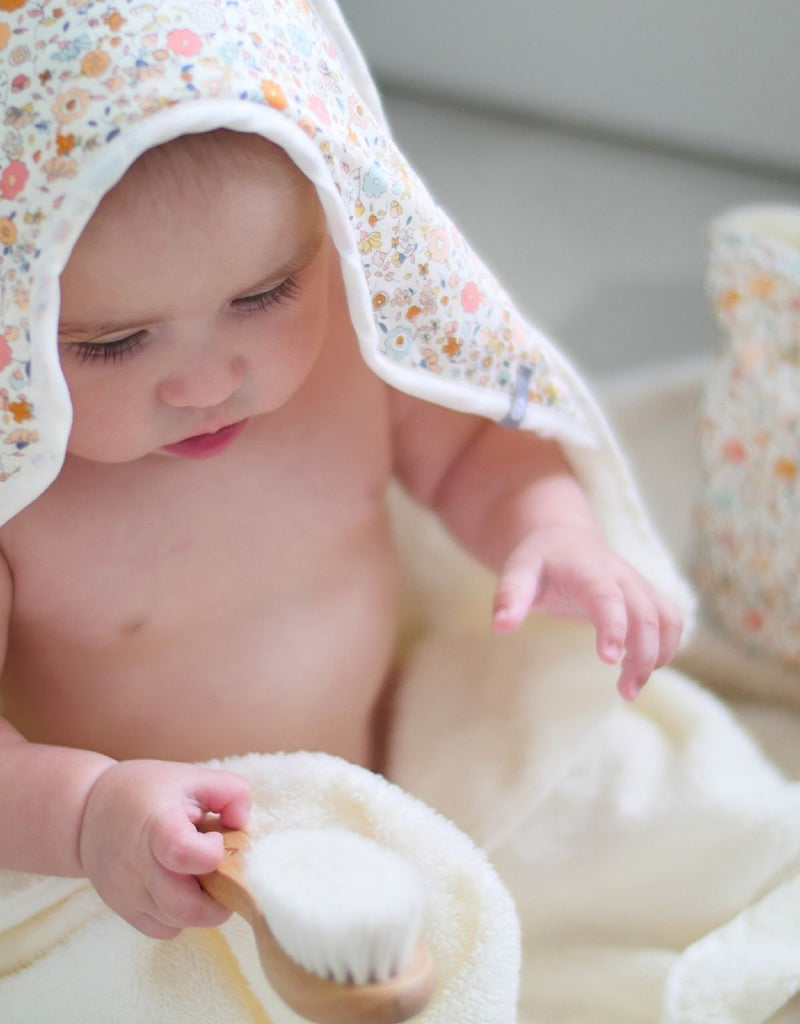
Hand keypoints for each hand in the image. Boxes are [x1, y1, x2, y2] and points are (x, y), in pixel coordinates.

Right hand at [79, 759, 249, 937]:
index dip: (211, 853)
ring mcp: (128, 893)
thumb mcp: (193, 776)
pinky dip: (181, 916)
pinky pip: (163, 929)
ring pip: (178, 922)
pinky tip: (182, 887)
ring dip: (201, 907)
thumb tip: (244, 826)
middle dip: (219, 896)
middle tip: (225, 872)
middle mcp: (137, 866)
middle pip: (187, 907)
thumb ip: (231, 792)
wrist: (88, 811)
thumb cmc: (148, 790)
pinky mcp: (124, 910)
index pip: (183, 854)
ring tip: (200, 876)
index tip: (214, 838)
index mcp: (156, 826)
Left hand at [492, 524, 682, 700]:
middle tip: (625, 692)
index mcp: (587, 569)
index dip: (613, 626)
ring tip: (631, 688)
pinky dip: (666, 647)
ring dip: (658, 655)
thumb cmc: (538, 560)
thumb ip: (509, 596)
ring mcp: (637, 585)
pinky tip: (641, 671)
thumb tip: (499, 627)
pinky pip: (670, 620)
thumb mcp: (517, 572)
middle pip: (645, 614)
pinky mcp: (646, 596)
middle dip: (642, 654)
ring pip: (665, 618)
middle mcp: (620, 575)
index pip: (607, 596)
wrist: (562, 538)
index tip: (609, 659)